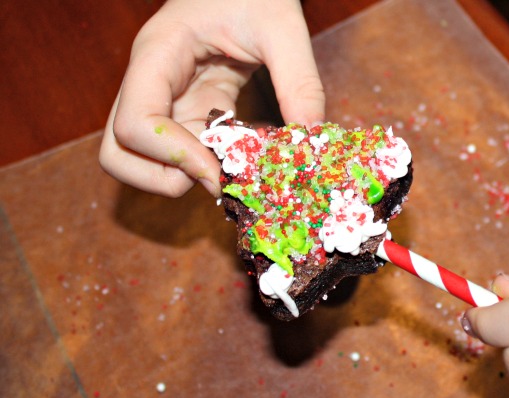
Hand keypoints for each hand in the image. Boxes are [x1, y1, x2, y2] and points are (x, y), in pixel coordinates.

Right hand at [100, 0, 324, 196]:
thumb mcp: (281, 27)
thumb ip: (299, 81)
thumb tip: (309, 138)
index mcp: (158, 56)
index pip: (133, 124)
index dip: (171, 157)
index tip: (219, 170)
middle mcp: (150, 84)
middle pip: (117, 152)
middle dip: (162, 178)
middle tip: (215, 176)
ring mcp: (166, 101)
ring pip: (140, 160)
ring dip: (180, 176)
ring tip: (230, 167)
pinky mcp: (188, 111)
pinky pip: (179, 152)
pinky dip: (204, 166)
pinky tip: (241, 156)